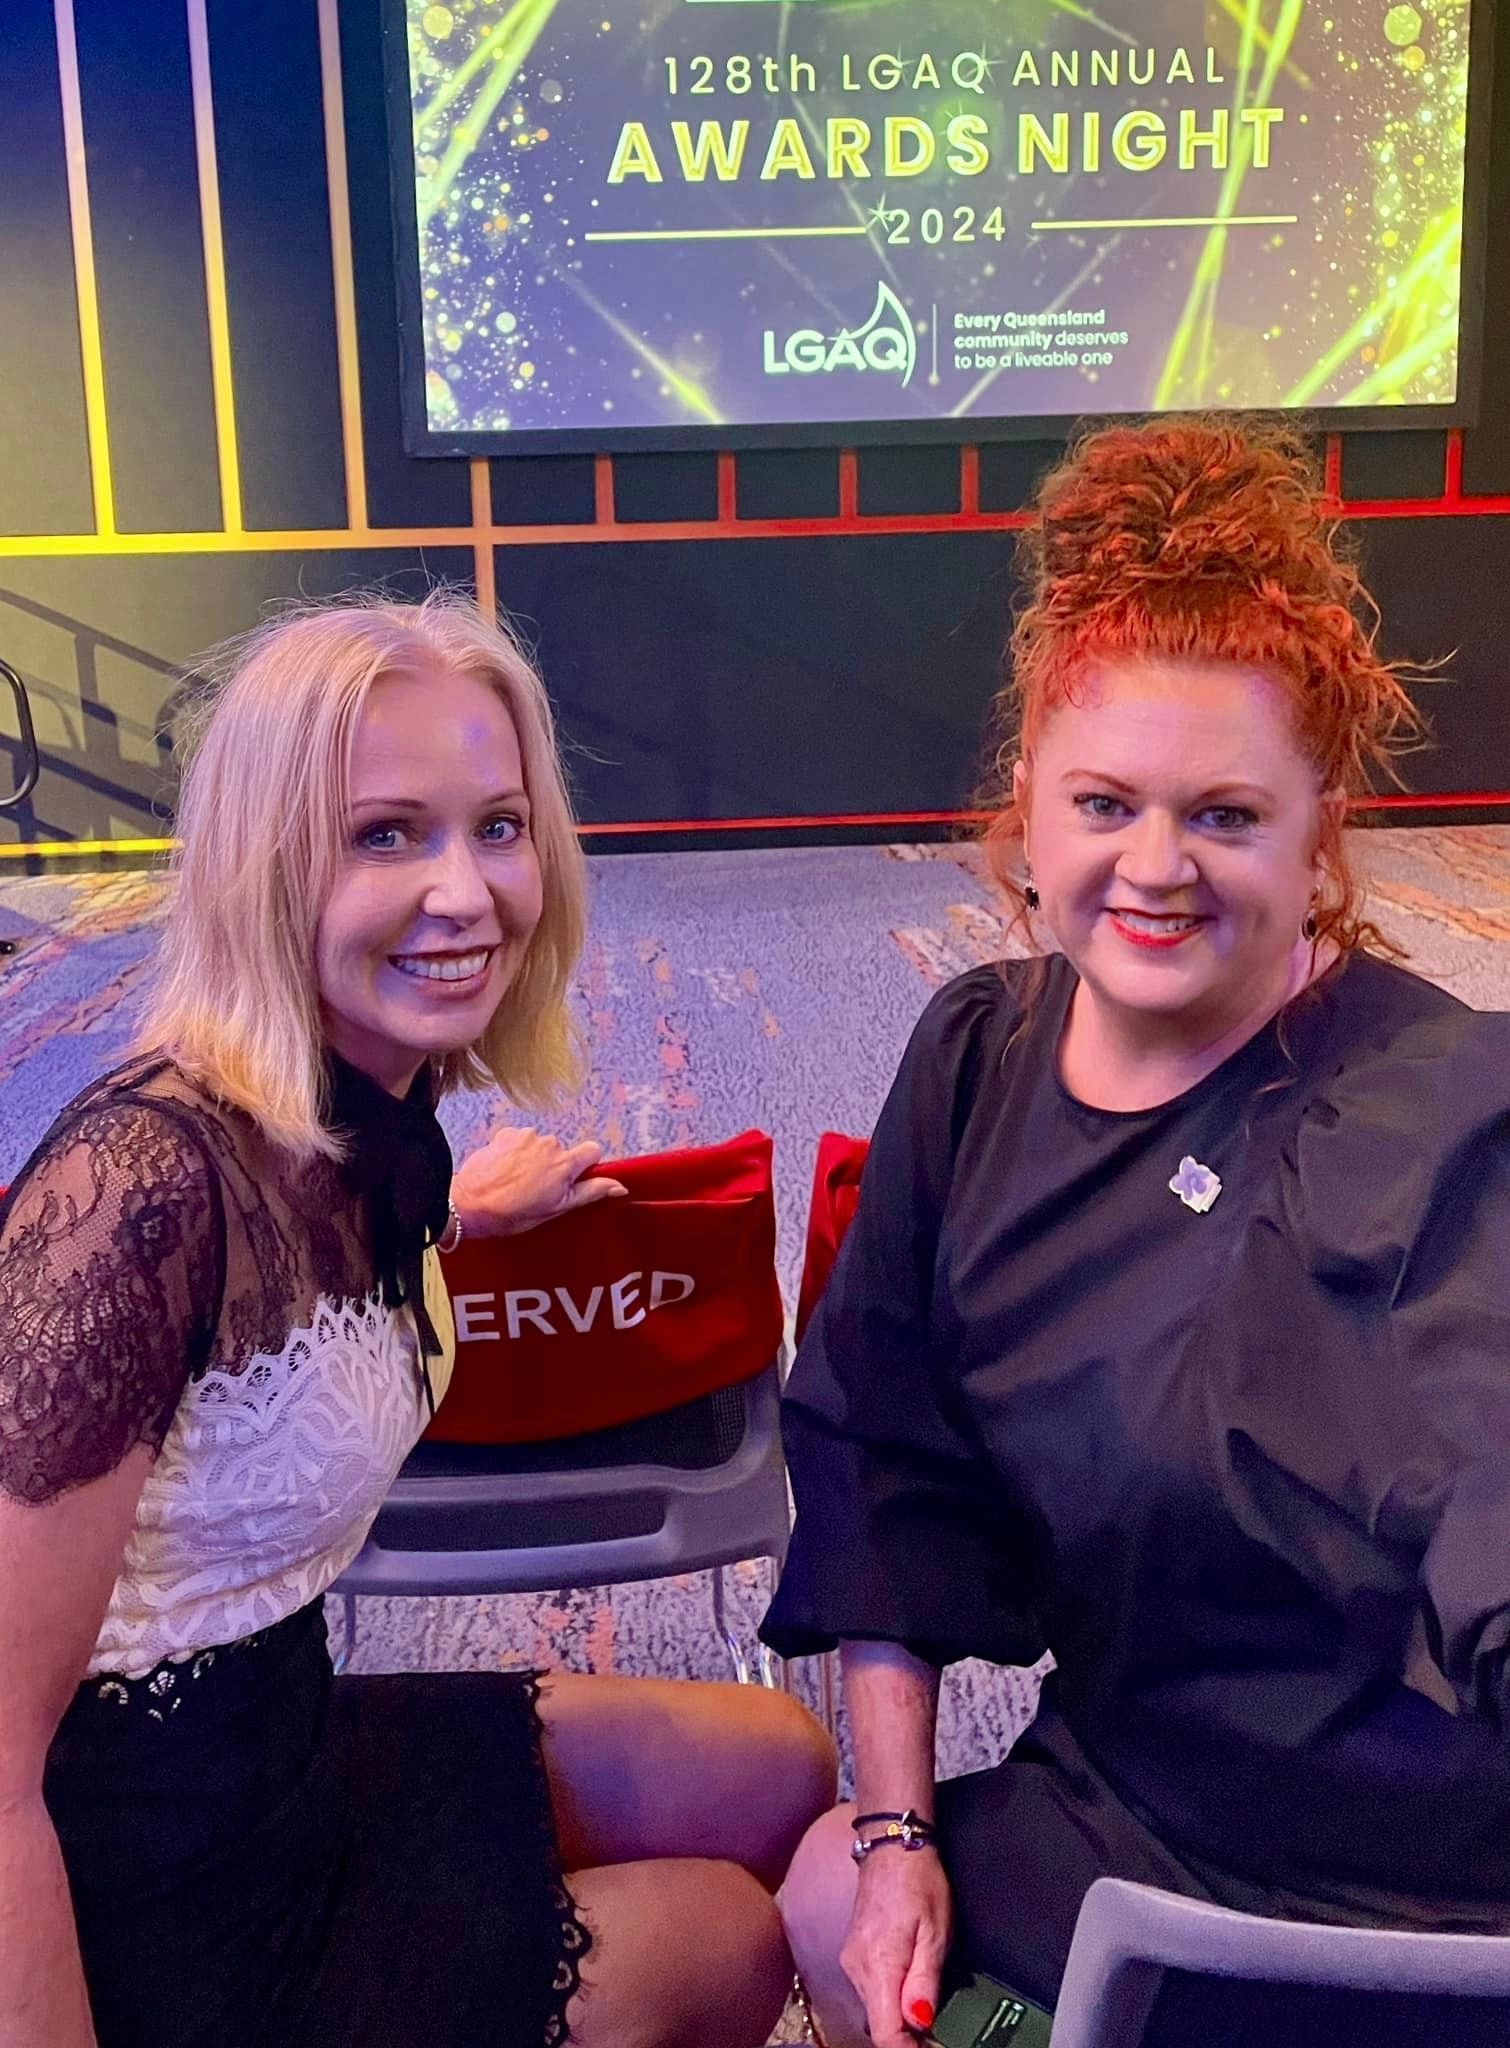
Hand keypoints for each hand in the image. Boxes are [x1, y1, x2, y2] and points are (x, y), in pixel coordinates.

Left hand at [450, 1127, 627, 1237]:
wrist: (467, 1204)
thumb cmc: (510, 1213)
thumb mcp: (555, 1209)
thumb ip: (590, 1192)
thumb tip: (619, 1187)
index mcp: (565, 1164)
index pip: (593, 1150)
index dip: (585, 1166)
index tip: (572, 1181)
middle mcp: (549, 1143)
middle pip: (563, 1150)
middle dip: (554, 1166)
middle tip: (536, 1190)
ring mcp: (526, 1135)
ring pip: (540, 1145)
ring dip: (533, 1159)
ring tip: (515, 1182)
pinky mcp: (505, 1133)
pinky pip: (520, 1140)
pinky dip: (515, 1152)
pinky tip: (503, 1171)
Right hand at [841, 1847, 952, 2047]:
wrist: (892, 1846)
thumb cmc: (919, 1882)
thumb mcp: (936, 1932)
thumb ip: (925, 1981)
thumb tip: (920, 2023)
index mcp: (878, 1966)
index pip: (885, 2034)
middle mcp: (857, 1969)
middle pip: (879, 2027)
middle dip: (908, 2038)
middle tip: (937, 2036)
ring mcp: (852, 1962)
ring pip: (875, 2011)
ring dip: (900, 2021)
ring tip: (929, 2015)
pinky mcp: (854, 1955)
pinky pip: (872, 1992)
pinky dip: (891, 2001)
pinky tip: (911, 1993)